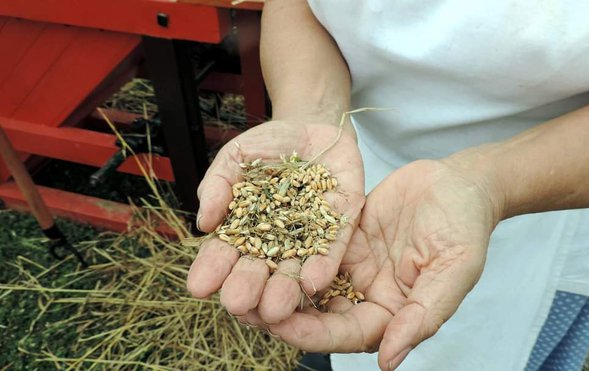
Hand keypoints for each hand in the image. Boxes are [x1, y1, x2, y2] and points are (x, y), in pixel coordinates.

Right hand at [187, 119, 364, 323]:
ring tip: (275, 310)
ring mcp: (309, 235)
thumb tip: (204, 223)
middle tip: (237, 306)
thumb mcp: (236, 156)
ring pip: (296, 267)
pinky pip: (333, 248)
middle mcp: (276, 240)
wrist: (313, 126)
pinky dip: (323, 265)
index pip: (225, 252)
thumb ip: (219, 184)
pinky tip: (314, 282)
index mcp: (245, 228)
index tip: (198, 287)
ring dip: (286, 288)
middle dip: (248, 286)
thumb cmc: (268, 145)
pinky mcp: (341, 225)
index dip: (212, 268)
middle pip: (260, 268)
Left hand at [263, 159, 502, 369]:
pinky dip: (282, 248)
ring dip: (272, 282)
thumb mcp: (454, 270)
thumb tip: (389, 360)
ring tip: (234, 280)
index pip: (345, 333)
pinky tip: (253, 244)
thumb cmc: (465, 226)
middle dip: (278, 312)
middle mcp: (366, 295)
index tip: (276, 325)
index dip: (311, 333)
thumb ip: (424, 315)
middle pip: (316, 312)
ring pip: (305, 281)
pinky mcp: (340, 237)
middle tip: (239, 306)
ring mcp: (351, 266)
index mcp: (392, 313)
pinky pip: (307, 245)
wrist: (458, 181)